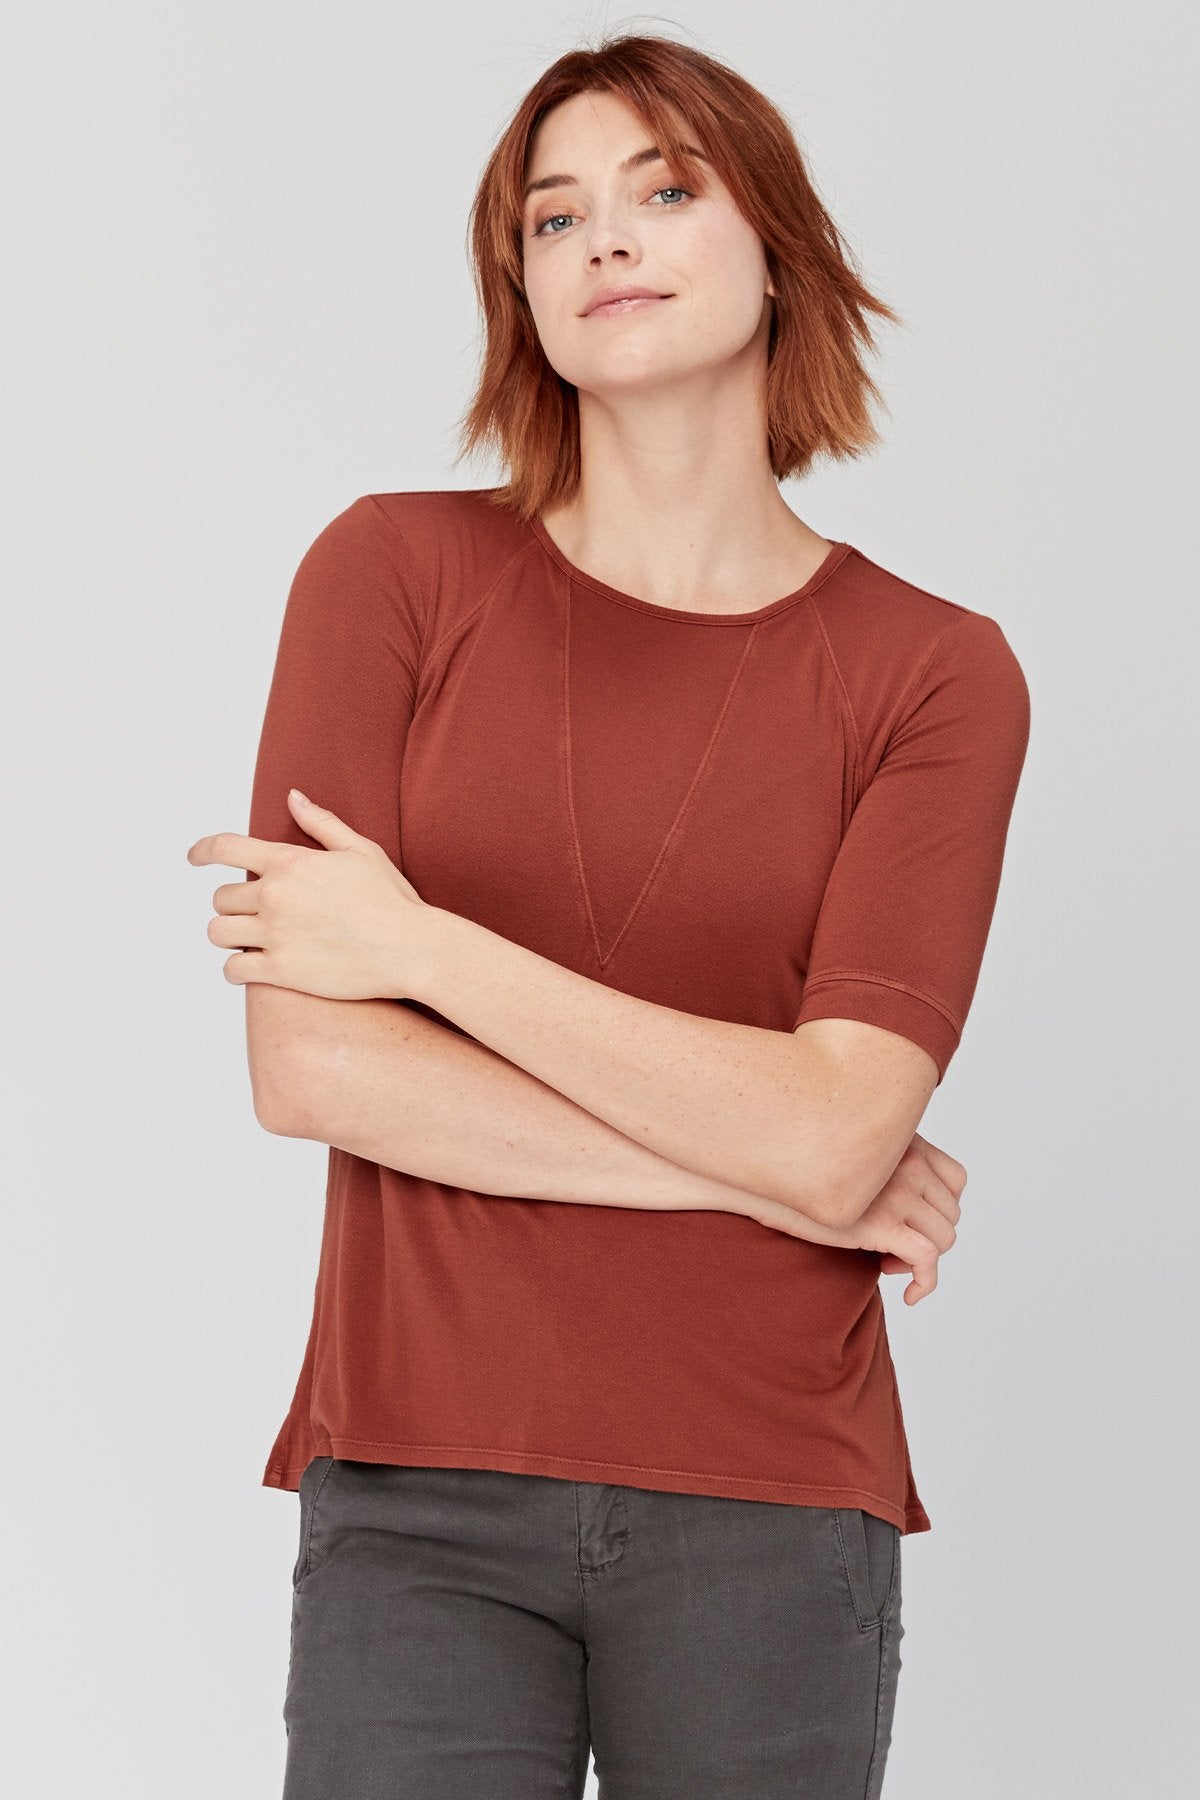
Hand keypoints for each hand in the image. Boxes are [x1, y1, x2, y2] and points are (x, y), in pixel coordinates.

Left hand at [186, 788, 434, 1000]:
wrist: (411, 949)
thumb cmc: (391, 900)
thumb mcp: (361, 850)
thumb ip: (321, 823)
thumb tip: (293, 796)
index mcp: (290, 862)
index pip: (225, 848)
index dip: (201, 850)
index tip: (193, 857)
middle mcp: (275, 896)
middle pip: (221, 897)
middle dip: (233, 904)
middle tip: (256, 913)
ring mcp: (275, 935)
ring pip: (219, 932)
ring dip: (228, 934)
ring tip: (248, 939)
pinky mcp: (281, 971)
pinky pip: (233, 969)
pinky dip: (236, 968)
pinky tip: (251, 967)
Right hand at [734, 1131, 965, 1305]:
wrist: (763, 1180)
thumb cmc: (799, 1173)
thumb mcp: (851, 1157)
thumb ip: (883, 1165)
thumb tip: (903, 1205)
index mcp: (904, 1141)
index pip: (956, 1178)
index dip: (941, 1208)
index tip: (913, 1222)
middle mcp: (908, 1161)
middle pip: (951, 1213)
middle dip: (928, 1236)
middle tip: (892, 1249)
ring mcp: (899, 1192)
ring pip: (944, 1238)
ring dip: (921, 1260)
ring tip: (887, 1263)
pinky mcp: (883, 1225)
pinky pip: (927, 1260)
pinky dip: (926, 1283)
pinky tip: (909, 1296)